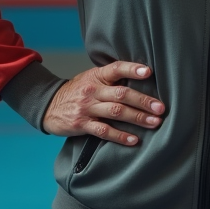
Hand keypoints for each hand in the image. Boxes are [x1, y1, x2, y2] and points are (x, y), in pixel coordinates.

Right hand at [42, 61, 164, 146]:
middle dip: (143, 101)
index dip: (132, 69)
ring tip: (155, 123)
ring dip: (138, 118)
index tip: (148, 72)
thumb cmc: (77, 91)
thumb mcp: (91, 78)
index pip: (116, 68)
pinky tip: (134, 140)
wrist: (49, 105)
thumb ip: (111, 79)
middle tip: (161, 108)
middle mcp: (93, 90)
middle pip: (121, 94)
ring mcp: (87, 108)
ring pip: (116, 112)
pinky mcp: (82, 124)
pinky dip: (120, 136)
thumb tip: (141, 77)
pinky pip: (104, 131)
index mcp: (97, 75)